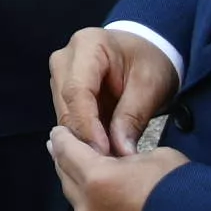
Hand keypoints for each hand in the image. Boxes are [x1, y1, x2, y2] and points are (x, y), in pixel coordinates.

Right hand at [49, 25, 179, 155]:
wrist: (145, 51)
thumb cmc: (150, 61)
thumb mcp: (150, 86)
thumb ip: (132, 116)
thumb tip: (120, 151)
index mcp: (86, 46)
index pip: (77, 90)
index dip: (87, 124)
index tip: (103, 152)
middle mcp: (64, 59)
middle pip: (66, 105)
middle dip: (85, 138)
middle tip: (110, 165)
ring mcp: (60, 75)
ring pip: (64, 116)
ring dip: (84, 140)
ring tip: (110, 162)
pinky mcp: (62, 92)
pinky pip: (70, 119)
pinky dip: (86, 137)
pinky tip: (104, 152)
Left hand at [49, 133, 188, 210]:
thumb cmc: (182, 192)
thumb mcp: (154, 157)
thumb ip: (126, 156)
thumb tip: (118, 160)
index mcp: (96, 178)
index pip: (66, 150)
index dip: (61, 137)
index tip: (58, 131)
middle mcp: (87, 206)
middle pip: (65, 175)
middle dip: (63, 158)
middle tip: (60, 146)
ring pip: (75, 200)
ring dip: (77, 184)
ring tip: (81, 172)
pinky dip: (91, 205)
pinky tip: (100, 200)